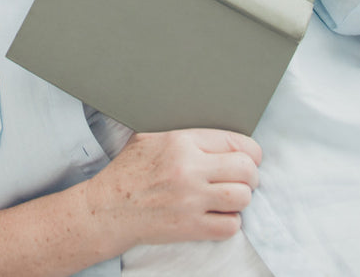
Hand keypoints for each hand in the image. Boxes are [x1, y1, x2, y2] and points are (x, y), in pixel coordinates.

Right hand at [85, 129, 260, 248]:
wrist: (109, 208)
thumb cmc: (128, 171)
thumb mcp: (150, 137)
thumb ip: (182, 133)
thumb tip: (212, 134)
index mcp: (181, 141)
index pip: (235, 141)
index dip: (250, 151)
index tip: (250, 158)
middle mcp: (190, 169)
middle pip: (246, 169)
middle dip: (251, 175)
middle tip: (244, 179)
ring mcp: (191, 200)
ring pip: (242, 197)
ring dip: (241, 199)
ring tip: (231, 197)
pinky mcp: (191, 227)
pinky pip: (230, 226)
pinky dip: (230, 222)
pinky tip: (219, 215)